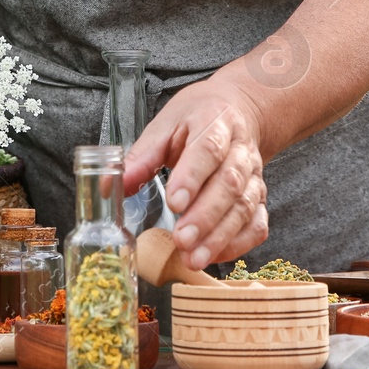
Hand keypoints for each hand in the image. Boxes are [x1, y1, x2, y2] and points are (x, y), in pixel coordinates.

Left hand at [123, 78, 267, 270]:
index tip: (174, 202)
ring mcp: (253, 175)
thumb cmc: (196, 119)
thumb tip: (110, 187)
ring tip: (193, 258)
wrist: (239, 110)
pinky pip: (257, 223)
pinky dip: (239, 243)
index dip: (192, 177)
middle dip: (204, 216)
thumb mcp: (166, 125)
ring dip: (219, 236)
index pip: (208, 149)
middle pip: (229, 184)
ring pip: (244, 207)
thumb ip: (141, 156)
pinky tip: (214, 256)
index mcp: (214, 122)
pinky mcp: (259, 196)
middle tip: (181, 240)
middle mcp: (239, 149)